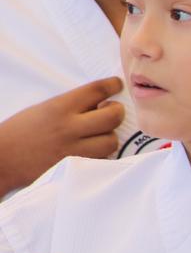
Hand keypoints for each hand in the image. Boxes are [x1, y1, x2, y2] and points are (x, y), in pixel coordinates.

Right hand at [0, 78, 123, 193]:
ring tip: (100, 134)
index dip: (112, 85)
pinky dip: (102, 154)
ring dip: (110, 136)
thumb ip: (71, 106)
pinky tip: (92, 149)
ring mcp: (74, 149)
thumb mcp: (44, 110)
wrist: (3, 159)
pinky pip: (102, 159)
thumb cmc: (21, 132)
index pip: (96, 90)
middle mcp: (69, 127)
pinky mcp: (75, 167)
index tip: (117, 85)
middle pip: (113, 116)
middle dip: (117, 112)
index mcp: (59, 108)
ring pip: (112, 141)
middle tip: (112, 111)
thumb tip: (100, 102)